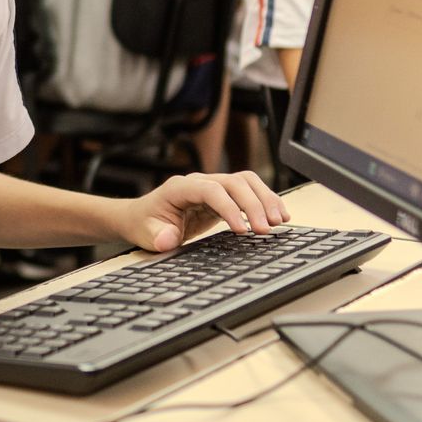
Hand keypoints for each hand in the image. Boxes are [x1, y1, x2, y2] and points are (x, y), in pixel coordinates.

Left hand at [114, 171, 288, 251]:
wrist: (141, 217)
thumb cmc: (144, 223)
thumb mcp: (144, 233)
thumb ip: (156, 236)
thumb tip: (167, 239)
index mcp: (180, 188)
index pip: (211, 190)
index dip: (229, 207)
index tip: (242, 230)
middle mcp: (199, 182)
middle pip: (234, 182)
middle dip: (253, 204)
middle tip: (266, 229)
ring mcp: (212, 186)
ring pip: (246, 182)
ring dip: (265, 199)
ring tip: (280, 220)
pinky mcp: (222, 197)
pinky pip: (248, 192)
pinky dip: (264, 201)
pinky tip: (277, 216)